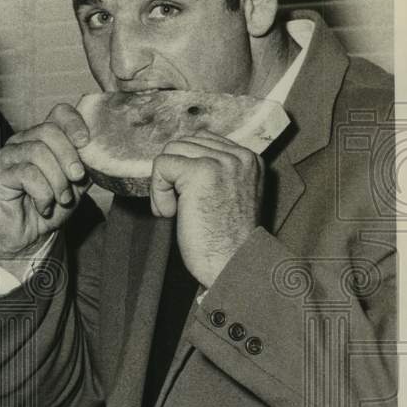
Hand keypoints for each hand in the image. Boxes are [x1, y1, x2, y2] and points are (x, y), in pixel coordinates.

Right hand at [0, 103, 92, 267]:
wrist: (27, 237)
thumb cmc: (49, 207)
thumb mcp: (76, 184)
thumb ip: (86, 163)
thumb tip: (101, 149)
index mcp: (43, 138)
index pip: (59, 112)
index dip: (75, 123)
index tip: (86, 143)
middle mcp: (23, 140)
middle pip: (49, 130)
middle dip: (69, 156)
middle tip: (77, 178)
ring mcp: (9, 155)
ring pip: (38, 152)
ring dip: (57, 180)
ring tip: (61, 199)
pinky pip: (27, 174)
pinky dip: (42, 194)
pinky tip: (43, 206)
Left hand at [151, 130, 263, 287]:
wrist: (232, 265)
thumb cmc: (224, 239)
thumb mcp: (227, 194)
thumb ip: (213, 170)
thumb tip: (177, 154)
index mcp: (249, 159)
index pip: (201, 140)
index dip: (183, 168)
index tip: (189, 198)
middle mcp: (240, 156)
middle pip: (182, 143)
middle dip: (172, 175)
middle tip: (179, 208)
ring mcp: (222, 162)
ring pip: (170, 152)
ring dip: (163, 184)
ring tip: (177, 211)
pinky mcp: (201, 172)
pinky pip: (161, 165)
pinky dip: (158, 192)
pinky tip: (171, 213)